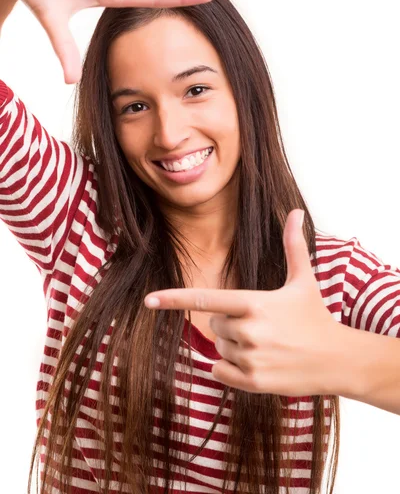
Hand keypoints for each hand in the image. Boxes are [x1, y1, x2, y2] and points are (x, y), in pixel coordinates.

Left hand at [144, 209, 343, 395]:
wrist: (338, 360)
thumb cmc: (316, 317)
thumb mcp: (304, 280)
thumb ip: (293, 246)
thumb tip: (297, 212)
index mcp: (253, 303)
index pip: (204, 300)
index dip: (174, 299)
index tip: (148, 300)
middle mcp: (247, 331)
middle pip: (214, 325)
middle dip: (231, 323)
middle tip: (262, 325)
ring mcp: (249, 359)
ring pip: (219, 349)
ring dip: (235, 347)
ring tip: (266, 345)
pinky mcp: (252, 383)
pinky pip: (220, 372)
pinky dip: (231, 369)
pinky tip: (258, 363)